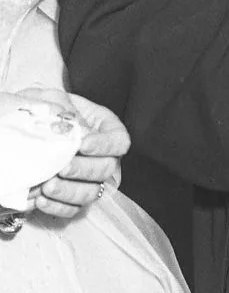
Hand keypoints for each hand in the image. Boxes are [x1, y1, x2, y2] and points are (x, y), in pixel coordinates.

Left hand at [23, 90, 129, 218]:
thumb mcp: (57, 102)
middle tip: (63, 167)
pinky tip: (41, 198)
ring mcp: (88, 179)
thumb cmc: (45, 109)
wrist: (25, 124)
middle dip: (84, 170)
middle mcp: (102, 156)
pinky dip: (57, 207)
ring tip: (48, 185)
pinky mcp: (71, 197)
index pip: (119, 141)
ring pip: (91, 193)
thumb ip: (69, 116)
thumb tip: (78, 134)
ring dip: (70, 191)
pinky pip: (72, 210)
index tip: (83, 145)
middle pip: (107, 169)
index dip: (105, 145)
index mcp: (105, 128)